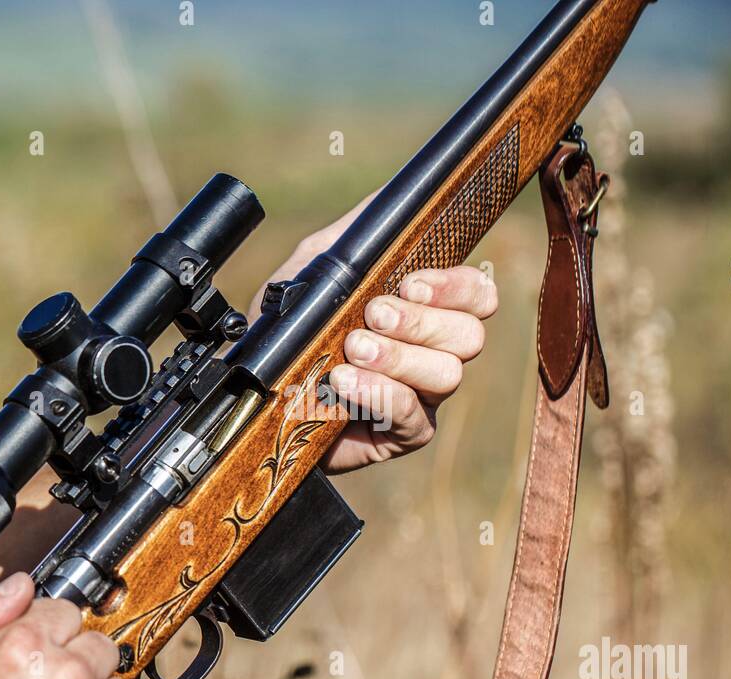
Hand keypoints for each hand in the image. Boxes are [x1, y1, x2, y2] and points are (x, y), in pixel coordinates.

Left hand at [254, 205, 497, 474]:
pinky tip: (345, 384)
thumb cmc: (291, 330)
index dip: (455, 287)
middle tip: (372, 315)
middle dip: (421, 322)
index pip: (476, 294)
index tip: (410, 284)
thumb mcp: (314, 270)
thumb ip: (355, 235)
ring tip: (351, 350)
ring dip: (398, 357)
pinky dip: (380, 393)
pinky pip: (414, 416)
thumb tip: (395, 192)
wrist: (254, 394)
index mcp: (425, 309)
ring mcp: (423, 394)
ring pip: (448, 374)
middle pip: (469, 335)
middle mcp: (433, 350)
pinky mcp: (404, 434)